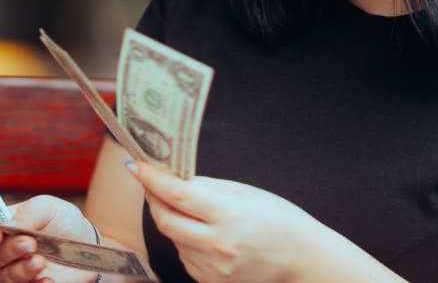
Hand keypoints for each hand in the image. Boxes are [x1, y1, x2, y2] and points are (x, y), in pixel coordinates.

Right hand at [0, 195, 100, 282]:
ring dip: (22, 270)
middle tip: (29, 244)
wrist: (86, 243)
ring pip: (6, 277)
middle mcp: (2, 252)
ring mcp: (14, 272)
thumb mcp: (48, 207)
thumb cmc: (61, 221)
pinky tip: (48, 280)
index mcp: (2, 226)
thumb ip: (29, 212)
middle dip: (9, 250)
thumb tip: (10, 223)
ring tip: (40, 261)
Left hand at [130, 161, 347, 282]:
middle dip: (153, 199)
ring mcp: (214, 267)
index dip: (152, 179)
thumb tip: (174, 178)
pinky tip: (206, 236)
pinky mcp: (211, 281)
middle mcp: (219, 244)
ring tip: (196, 213)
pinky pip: (186, 256)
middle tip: (151, 184)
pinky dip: (187, 242)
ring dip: (174, 221)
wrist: (302, 260)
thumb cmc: (281, 222)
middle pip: (166, 220)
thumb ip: (209, 187)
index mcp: (231, 215)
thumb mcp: (248, 193)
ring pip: (174, 239)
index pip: (178, 195)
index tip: (136, 167)